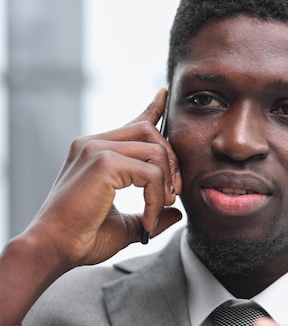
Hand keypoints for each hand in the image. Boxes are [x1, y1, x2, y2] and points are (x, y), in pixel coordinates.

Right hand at [25, 88, 182, 266]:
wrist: (53, 249)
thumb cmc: (81, 238)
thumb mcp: (125, 223)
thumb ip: (150, 212)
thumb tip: (178, 213)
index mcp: (95, 150)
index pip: (132, 123)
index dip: (153, 109)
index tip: (164, 95)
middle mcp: (93, 143)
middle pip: (150, 132)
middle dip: (171, 161)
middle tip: (174, 193)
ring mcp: (97, 149)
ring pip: (155, 151)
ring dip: (165, 184)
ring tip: (158, 210)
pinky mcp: (104, 163)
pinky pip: (151, 174)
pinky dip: (156, 199)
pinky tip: (148, 221)